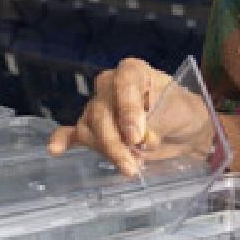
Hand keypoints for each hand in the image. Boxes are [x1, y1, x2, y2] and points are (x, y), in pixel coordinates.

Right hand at [46, 57, 214, 176]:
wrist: (184, 131)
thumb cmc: (182, 113)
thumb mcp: (179, 113)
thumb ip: (157, 122)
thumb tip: (137, 139)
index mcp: (133, 72)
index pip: (123, 83)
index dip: (127, 110)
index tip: (136, 136)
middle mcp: (110, 86)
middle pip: (100, 112)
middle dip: (115, 142)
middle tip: (133, 165)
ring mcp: (98, 108)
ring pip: (90, 129)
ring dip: (107, 151)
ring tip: (129, 168)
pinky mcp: (94, 130)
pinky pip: (74, 133)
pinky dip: (64, 140)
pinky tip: (56, 149)